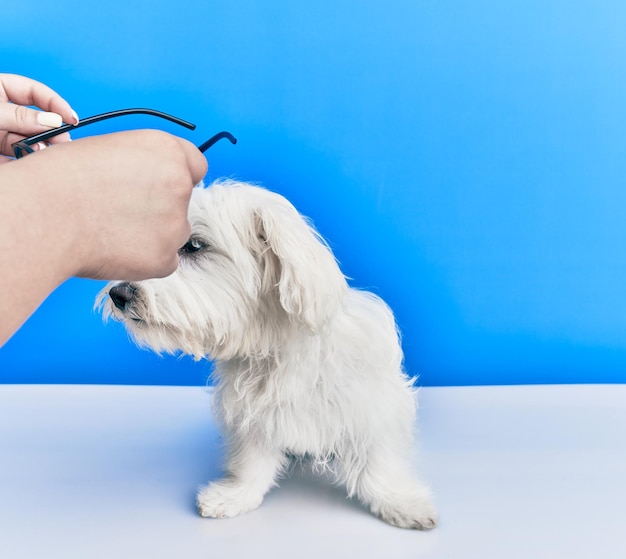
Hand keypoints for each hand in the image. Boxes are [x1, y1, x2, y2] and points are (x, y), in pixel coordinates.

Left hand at [0, 73, 77, 162]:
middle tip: (63, 142)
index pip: (34, 92)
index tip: (71, 120)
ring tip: (44, 154)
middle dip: (50, 131)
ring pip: (28, 139)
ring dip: (39, 147)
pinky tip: (30, 162)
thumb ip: (20, 116)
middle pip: (35, 119)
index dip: (55, 104)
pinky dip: (26, 159)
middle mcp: (2, 110)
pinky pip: (16, 155)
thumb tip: (53, 121)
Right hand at [16, 129, 208, 280]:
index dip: (178, 176)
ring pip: (174, 233)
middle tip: (124, 212)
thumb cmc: (64, 179)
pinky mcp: (165, 259)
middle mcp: (179, 185)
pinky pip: (164, 261)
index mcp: (167, 151)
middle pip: (183, 202)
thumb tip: (149, 182)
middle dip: (162, 208)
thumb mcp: (111, 150)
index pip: (195, 165)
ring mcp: (175, 224)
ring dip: (154, 235)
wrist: (45, 213)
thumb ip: (144, 166)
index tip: (163, 185)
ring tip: (112, 229)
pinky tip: (115, 249)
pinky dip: (146, 260)